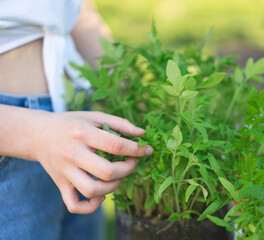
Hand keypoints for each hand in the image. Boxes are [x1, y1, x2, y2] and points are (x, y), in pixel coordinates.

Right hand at [31, 111, 152, 213]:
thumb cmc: (72, 124)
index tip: (147, 150)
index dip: (137, 150)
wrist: (38, 134)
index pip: (115, 145)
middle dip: (127, 169)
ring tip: (117, 176)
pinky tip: (102, 195)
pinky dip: (91, 206)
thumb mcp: (95, 116)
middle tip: (132, 162)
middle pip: (106, 172)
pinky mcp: (60, 184)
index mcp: (82, 133)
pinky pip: (74, 204)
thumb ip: (120, 124)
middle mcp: (72, 153)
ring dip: (113, 187)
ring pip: (92, 190)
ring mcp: (65, 171)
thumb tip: (143, 134)